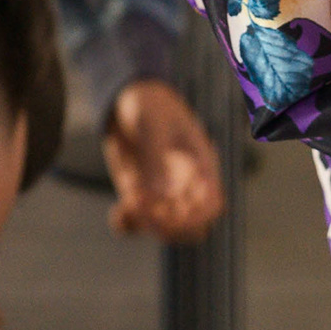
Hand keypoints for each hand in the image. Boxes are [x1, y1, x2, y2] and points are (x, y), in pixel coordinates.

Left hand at [102, 76, 225, 242]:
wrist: (129, 99)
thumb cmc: (149, 105)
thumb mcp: (153, 124)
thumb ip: (156, 158)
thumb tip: (161, 194)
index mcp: (200, 166)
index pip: (212, 205)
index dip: (197, 218)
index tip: (170, 213)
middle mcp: (185, 185)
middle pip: (192, 227)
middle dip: (171, 227)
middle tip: (144, 209)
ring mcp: (163, 193)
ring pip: (167, 230)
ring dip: (149, 227)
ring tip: (128, 205)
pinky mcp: (140, 195)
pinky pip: (139, 223)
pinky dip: (129, 226)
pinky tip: (118, 212)